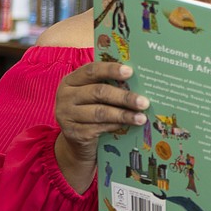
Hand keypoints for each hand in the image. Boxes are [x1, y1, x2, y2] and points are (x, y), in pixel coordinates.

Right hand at [54, 61, 148, 191]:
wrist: (75, 140)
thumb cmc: (90, 110)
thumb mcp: (93, 96)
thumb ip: (109, 86)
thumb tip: (139, 83)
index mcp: (71, 80)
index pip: (91, 70)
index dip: (111, 70)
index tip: (130, 72)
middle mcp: (65, 96)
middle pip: (98, 92)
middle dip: (124, 97)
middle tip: (144, 102)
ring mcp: (66, 115)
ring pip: (100, 112)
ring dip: (124, 115)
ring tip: (141, 117)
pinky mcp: (72, 133)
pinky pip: (98, 128)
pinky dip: (116, 125)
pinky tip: (128, 125)